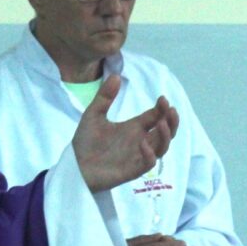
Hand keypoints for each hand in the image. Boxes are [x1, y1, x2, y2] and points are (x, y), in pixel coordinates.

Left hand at [72, 74, 177, 191]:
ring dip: (166, 135)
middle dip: (171, 121)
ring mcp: (137, 156)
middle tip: (171, 110)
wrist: (74, 166)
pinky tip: (143, 143)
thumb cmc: (85, 143)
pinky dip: (150, 154)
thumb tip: (115, 75)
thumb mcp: (93, 114)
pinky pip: (148, 163)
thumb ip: (104, 96)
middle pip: (165, 132)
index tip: (162, 98)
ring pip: (162, 147)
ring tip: (161, 123)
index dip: (162, 108)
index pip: (155, 117)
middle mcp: (140, 141)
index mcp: (133, 128)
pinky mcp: (132, 170)